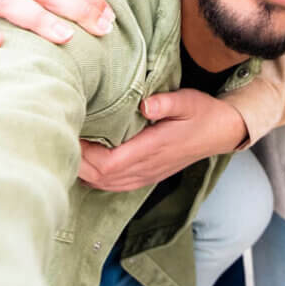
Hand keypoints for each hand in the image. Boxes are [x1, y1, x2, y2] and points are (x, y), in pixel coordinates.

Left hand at [78, 88, 248, 190]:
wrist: (221, 132)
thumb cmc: (202, 113)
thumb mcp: (188, 100)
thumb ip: (166, 102)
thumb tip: (143, 104)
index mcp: (153, 148)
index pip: (108, 163)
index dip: (84, 153)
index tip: (73, 131)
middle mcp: (146, 167)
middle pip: (99, 176)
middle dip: (77, 160)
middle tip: (63, 135)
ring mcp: (145, 175)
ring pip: (103, 183)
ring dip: (84, 169)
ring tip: (71, 147)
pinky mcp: (146, 176)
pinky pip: (113, 185)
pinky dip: (95, 177)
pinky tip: (87, 163)